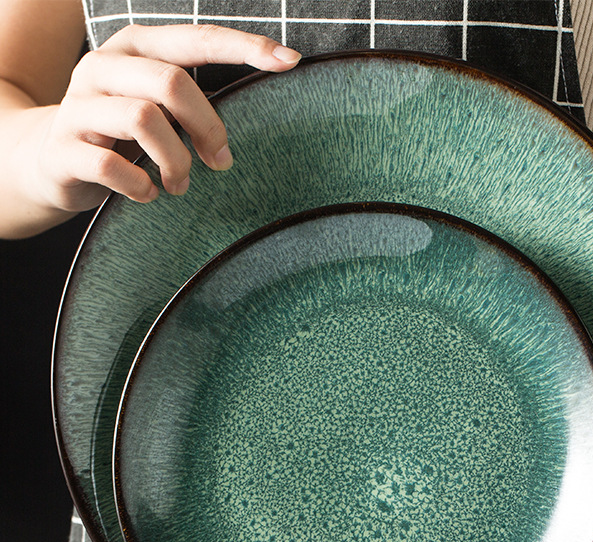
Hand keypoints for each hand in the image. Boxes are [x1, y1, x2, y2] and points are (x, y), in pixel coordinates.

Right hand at [32, 24, 299, 211]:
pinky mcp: (64, 149)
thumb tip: (246, 128)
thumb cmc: (120, 134)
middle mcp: (104, 67)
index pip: (196, 38)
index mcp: (135, 49)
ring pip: (145, 120)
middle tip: (219, 162)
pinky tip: (148, 194)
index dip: (244, 47)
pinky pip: (113, 168)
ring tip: (180, 184)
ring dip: (177, 162)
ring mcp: (79, 106)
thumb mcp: (156, 107)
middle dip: (208, 127)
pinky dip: (142, 188)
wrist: (46, 160)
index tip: (289, 60)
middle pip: (172, 82)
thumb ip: (192, 104)